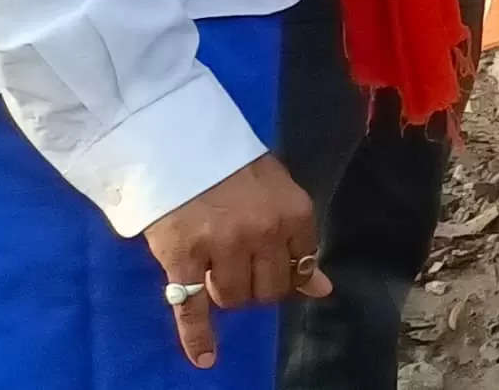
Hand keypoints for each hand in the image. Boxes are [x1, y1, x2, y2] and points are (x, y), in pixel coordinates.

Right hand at [141, 153, 327, 367]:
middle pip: (269, 290)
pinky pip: (194, 307)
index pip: (301, 267)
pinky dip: (198, 336)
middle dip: (256, 286)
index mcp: (293, 212)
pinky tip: (205, 356)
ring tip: (214, 269)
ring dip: (227, 293)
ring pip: (235, 298)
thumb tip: (321, 289)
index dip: (284, 272)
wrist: (177, 142)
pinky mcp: (184, 256)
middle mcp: (264, 232)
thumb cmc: (230, 166)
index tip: (269, 266)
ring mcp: (224, 246)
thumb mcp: (277, 191)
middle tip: (238, 267)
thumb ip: (298, 240)